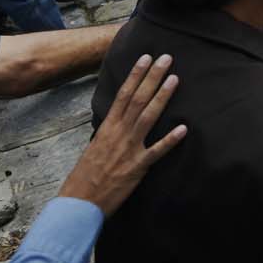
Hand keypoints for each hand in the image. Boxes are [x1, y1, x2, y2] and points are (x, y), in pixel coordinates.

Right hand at [58, 53, 186, 216]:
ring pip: (148, 117)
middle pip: (138, 99)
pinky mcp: (137, 168)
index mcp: (108, 128)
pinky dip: (169, 140)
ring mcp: (129, 149)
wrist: (78, 203)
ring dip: (162, 97)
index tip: (146, 58)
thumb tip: (120, 119)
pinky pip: (156, 152)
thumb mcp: (95, 147)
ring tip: (175, 79)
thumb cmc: (85, 176)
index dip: (136, 75)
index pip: (123, 95)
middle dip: (153, 77)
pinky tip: (183, 129)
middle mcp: (119, 134)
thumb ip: (110, 132)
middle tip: (166, 58)